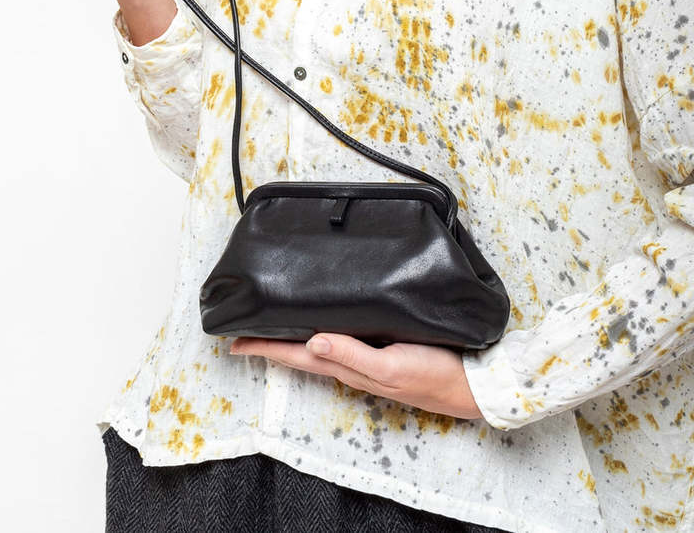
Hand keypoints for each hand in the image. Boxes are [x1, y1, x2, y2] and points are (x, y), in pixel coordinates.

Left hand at [229, 333, 483, 420]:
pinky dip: (324, 333)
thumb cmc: (435, 375)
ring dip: (294, 339)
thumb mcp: (392, 367)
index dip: (266, 347)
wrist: (474, 385)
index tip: (235, 341)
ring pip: (321, 346)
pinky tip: (323, 324)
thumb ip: (353, 355)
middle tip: (244, 331)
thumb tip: (312, 341)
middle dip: (272, 342)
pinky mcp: (384, 350)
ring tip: (273, 327)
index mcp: (350, 367)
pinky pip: (344, 341)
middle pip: (303, 352)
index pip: (298, 355)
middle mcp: (353, 364)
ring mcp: (368, 359)